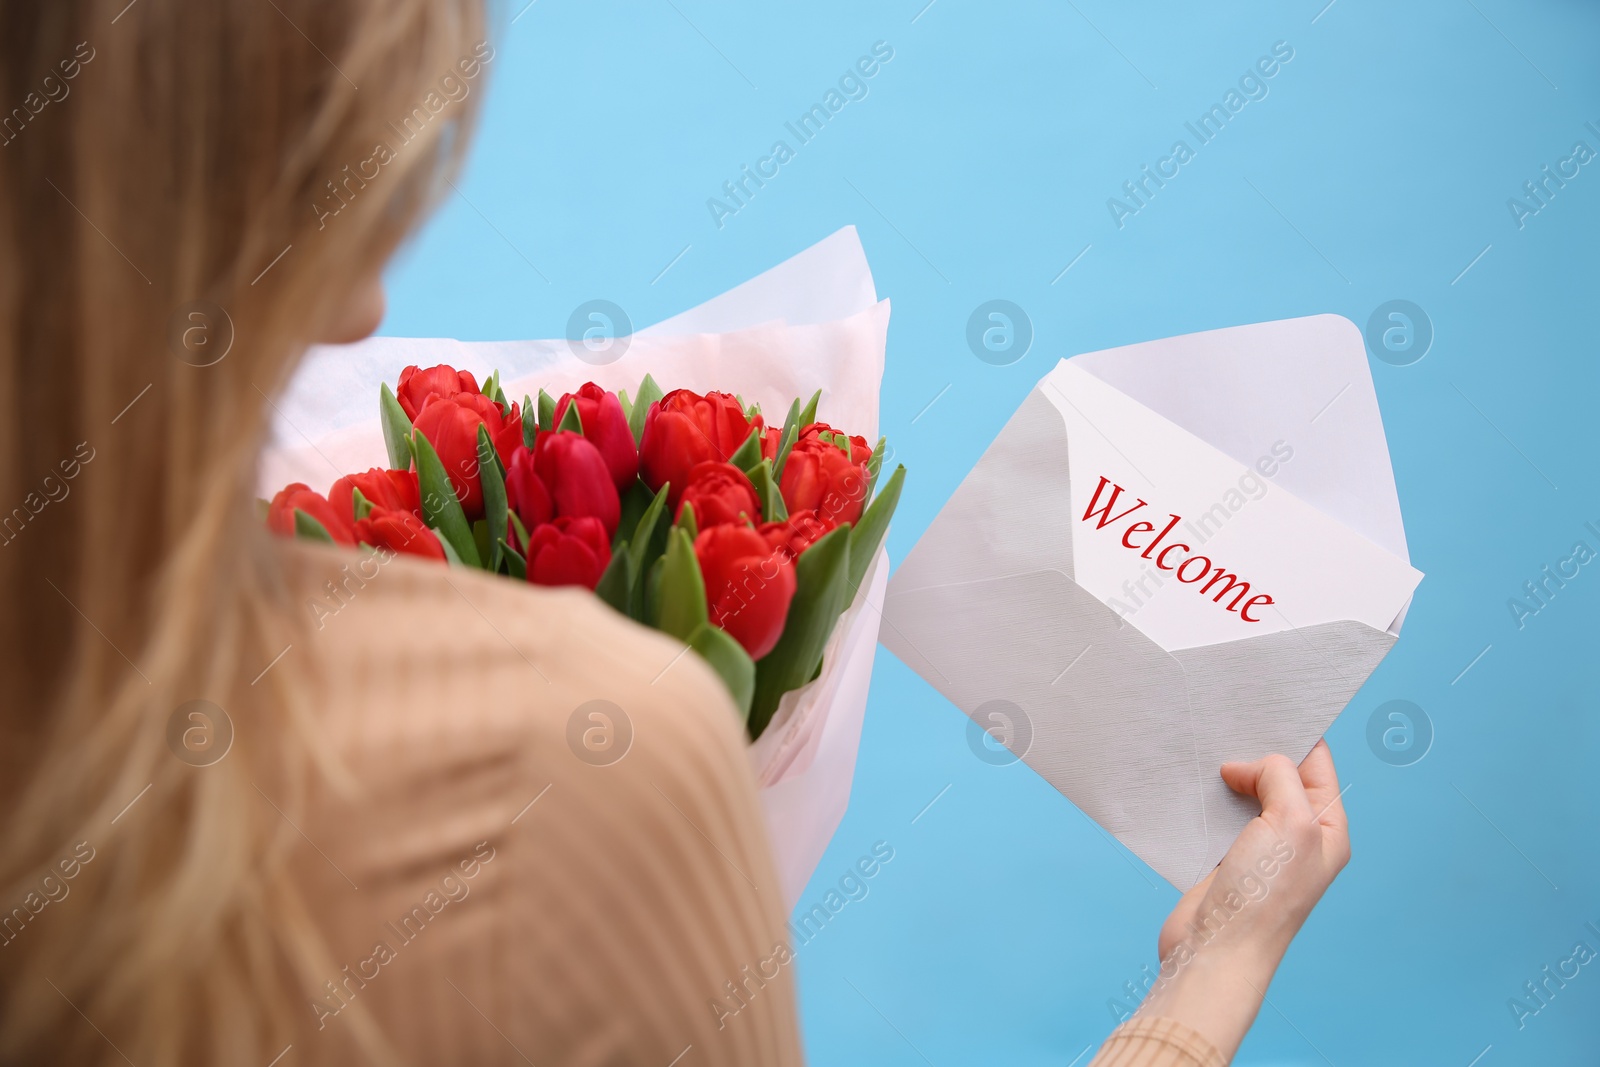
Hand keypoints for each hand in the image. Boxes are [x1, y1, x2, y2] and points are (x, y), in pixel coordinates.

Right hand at [1133, 740, 1349, 1059]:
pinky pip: (1219, 813)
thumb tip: (1244, 767)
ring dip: (1228, 774)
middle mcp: (1297, 837)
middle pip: (1280, 777)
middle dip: (1257, 751)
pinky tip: (1192, 782)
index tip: (1268, 706)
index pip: (1317, 766)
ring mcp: (1260, 848)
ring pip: (1246, 793)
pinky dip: (1206, 796)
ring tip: (1208, 748)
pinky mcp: (1223, 856)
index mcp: (1327, 830)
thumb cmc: (1263, 897)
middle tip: (1231, 722)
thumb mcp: (1291, 824)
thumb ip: (1278, 779)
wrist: (1214, 950)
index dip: (1295, 736)